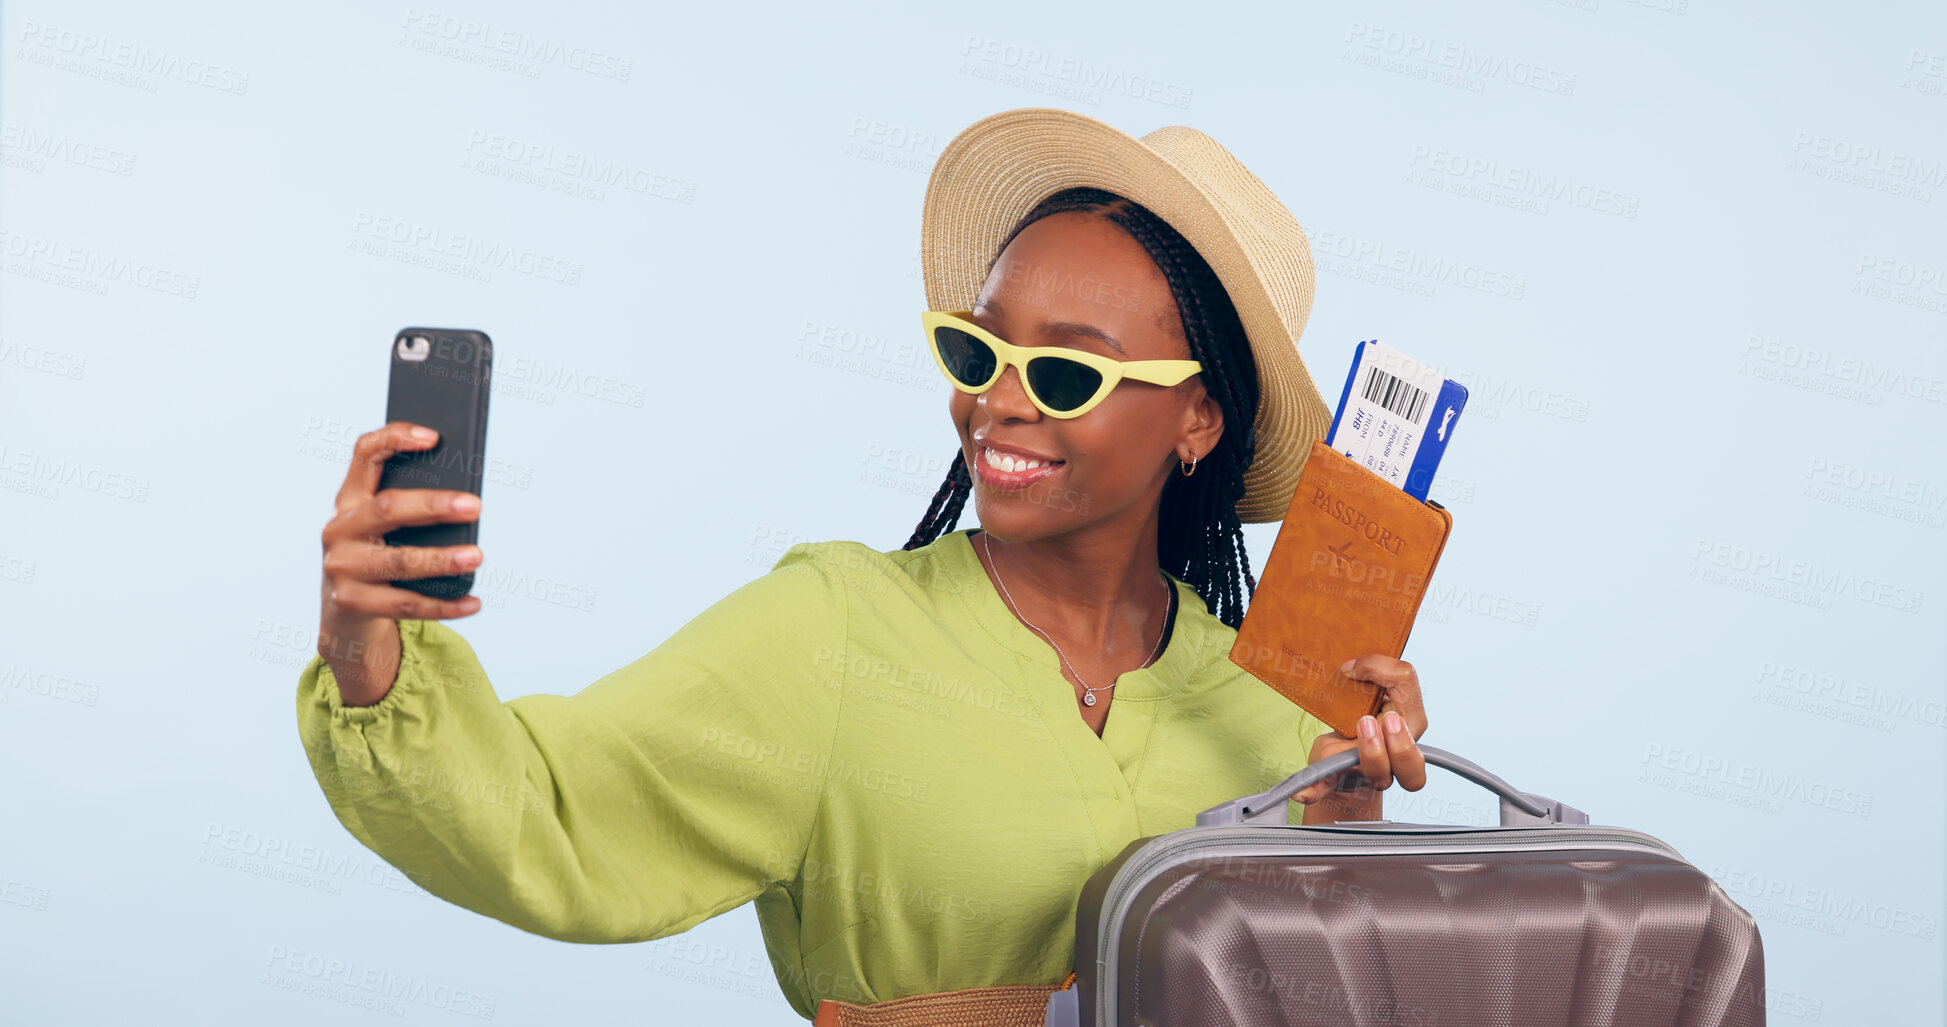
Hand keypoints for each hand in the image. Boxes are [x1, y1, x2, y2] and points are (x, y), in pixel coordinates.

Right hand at [317, 422, 483, 703]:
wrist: (345, 614)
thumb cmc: (379, 556)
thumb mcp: (385, 528)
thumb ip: (411, 510)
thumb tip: (465, 499)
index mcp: (350, 500)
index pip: (364, 455)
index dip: (395, 439)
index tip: (433, 437)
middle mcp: (339, 529)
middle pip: (387, 509)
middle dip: (433, 506)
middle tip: (474, 506)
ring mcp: (341, 567)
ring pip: (398, 561)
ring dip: (442, 559)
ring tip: (477, 556)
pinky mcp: (352, 603)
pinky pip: (405, 605)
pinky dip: (444, 605)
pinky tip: (473, 602)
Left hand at [1293, 655, 1428, 809]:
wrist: (1336, 755)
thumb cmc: (1357, 716)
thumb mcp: (1370, 690)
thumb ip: (1374, 672)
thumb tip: (1349, 668)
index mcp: (1406, 732)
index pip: (1415, 708)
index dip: (1394, 680)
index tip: (1359, 668)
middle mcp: (1394, 760)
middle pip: (1412, 767)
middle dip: (1402, 744)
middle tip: (1385, 719)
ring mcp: (1366, 773)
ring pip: (1380, 777)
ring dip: (1373, 755)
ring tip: (1360, 727)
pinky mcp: (1335, 780)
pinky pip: (1325, 790)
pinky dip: (1314, 791)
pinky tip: (1300, 792)